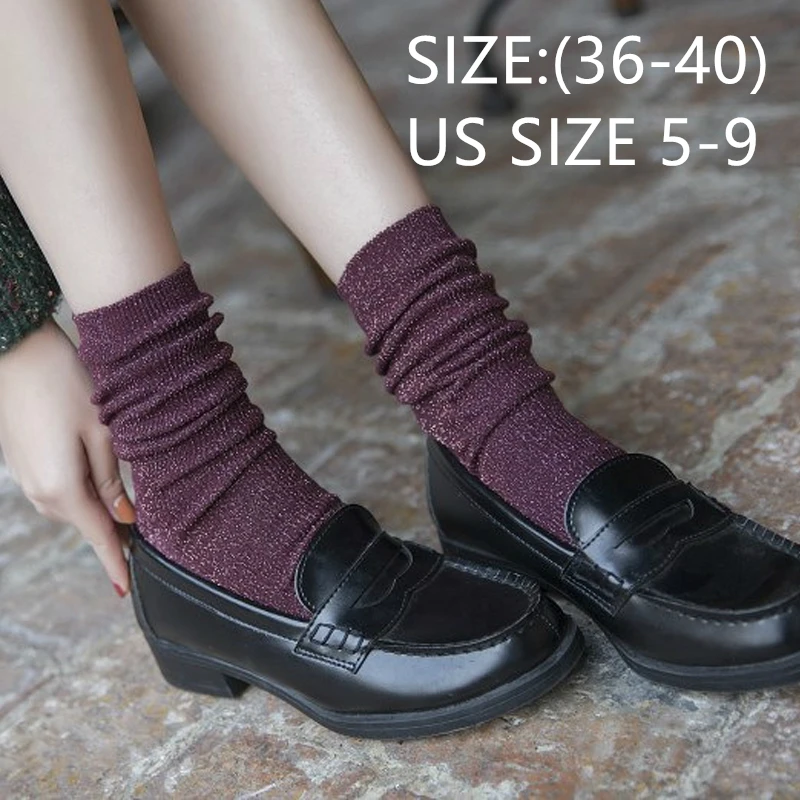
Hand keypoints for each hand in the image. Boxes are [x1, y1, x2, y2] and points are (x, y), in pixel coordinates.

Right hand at [0, 319, 134, 594]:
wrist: (14, 350)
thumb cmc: (63, 384)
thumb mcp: (102, 432)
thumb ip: (112, 480)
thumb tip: (123, 515)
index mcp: (62, 490)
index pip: (98, 537)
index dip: (116, 563)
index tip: (127, 589)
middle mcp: (40, 492)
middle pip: (88, 521)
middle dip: (115, 528)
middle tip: (146, 536)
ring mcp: (27, 478)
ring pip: (75, 504)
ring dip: (99, 505)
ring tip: (127, 502)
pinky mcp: (23, 463)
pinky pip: (60, 487)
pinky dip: (83, 488)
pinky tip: (98, 473)